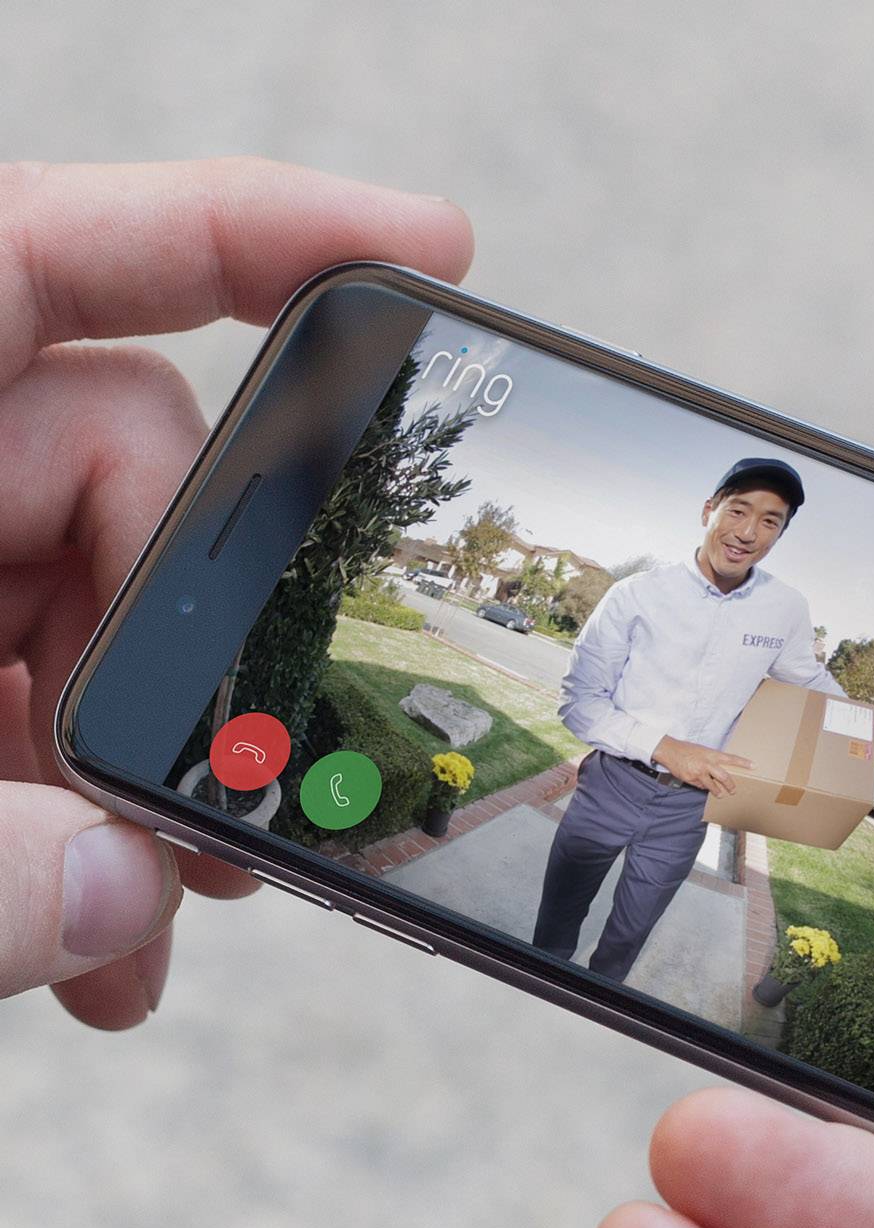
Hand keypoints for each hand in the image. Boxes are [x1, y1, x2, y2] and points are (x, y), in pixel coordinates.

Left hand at [0, 157, 472, 1026]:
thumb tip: (113, 900)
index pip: (50, 250)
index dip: (254, 231)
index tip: (422, 245)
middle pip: (112, 468)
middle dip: (182, 643)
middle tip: (210, 813)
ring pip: (92, 611)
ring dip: (133, 771)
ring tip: (137, 925)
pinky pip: (34, 705)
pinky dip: (76, 822)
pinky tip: (92, 937)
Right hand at [651, 735, 752, 795]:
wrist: (670, 751)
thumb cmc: (687, 749)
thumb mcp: (703, 750)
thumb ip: (713, 759)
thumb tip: (721, 769)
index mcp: (711, 754)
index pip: (731, 758)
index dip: (743, 763)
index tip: (754, 766)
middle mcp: (706, 763)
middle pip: (724, 777)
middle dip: (730, 786)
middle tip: (733, 790)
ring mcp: (698, 772)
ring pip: (712, 786)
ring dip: (717, 792)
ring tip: (721, 794)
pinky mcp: (691, 779)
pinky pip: (700, 786)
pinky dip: (702, 786)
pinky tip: (702, 784)